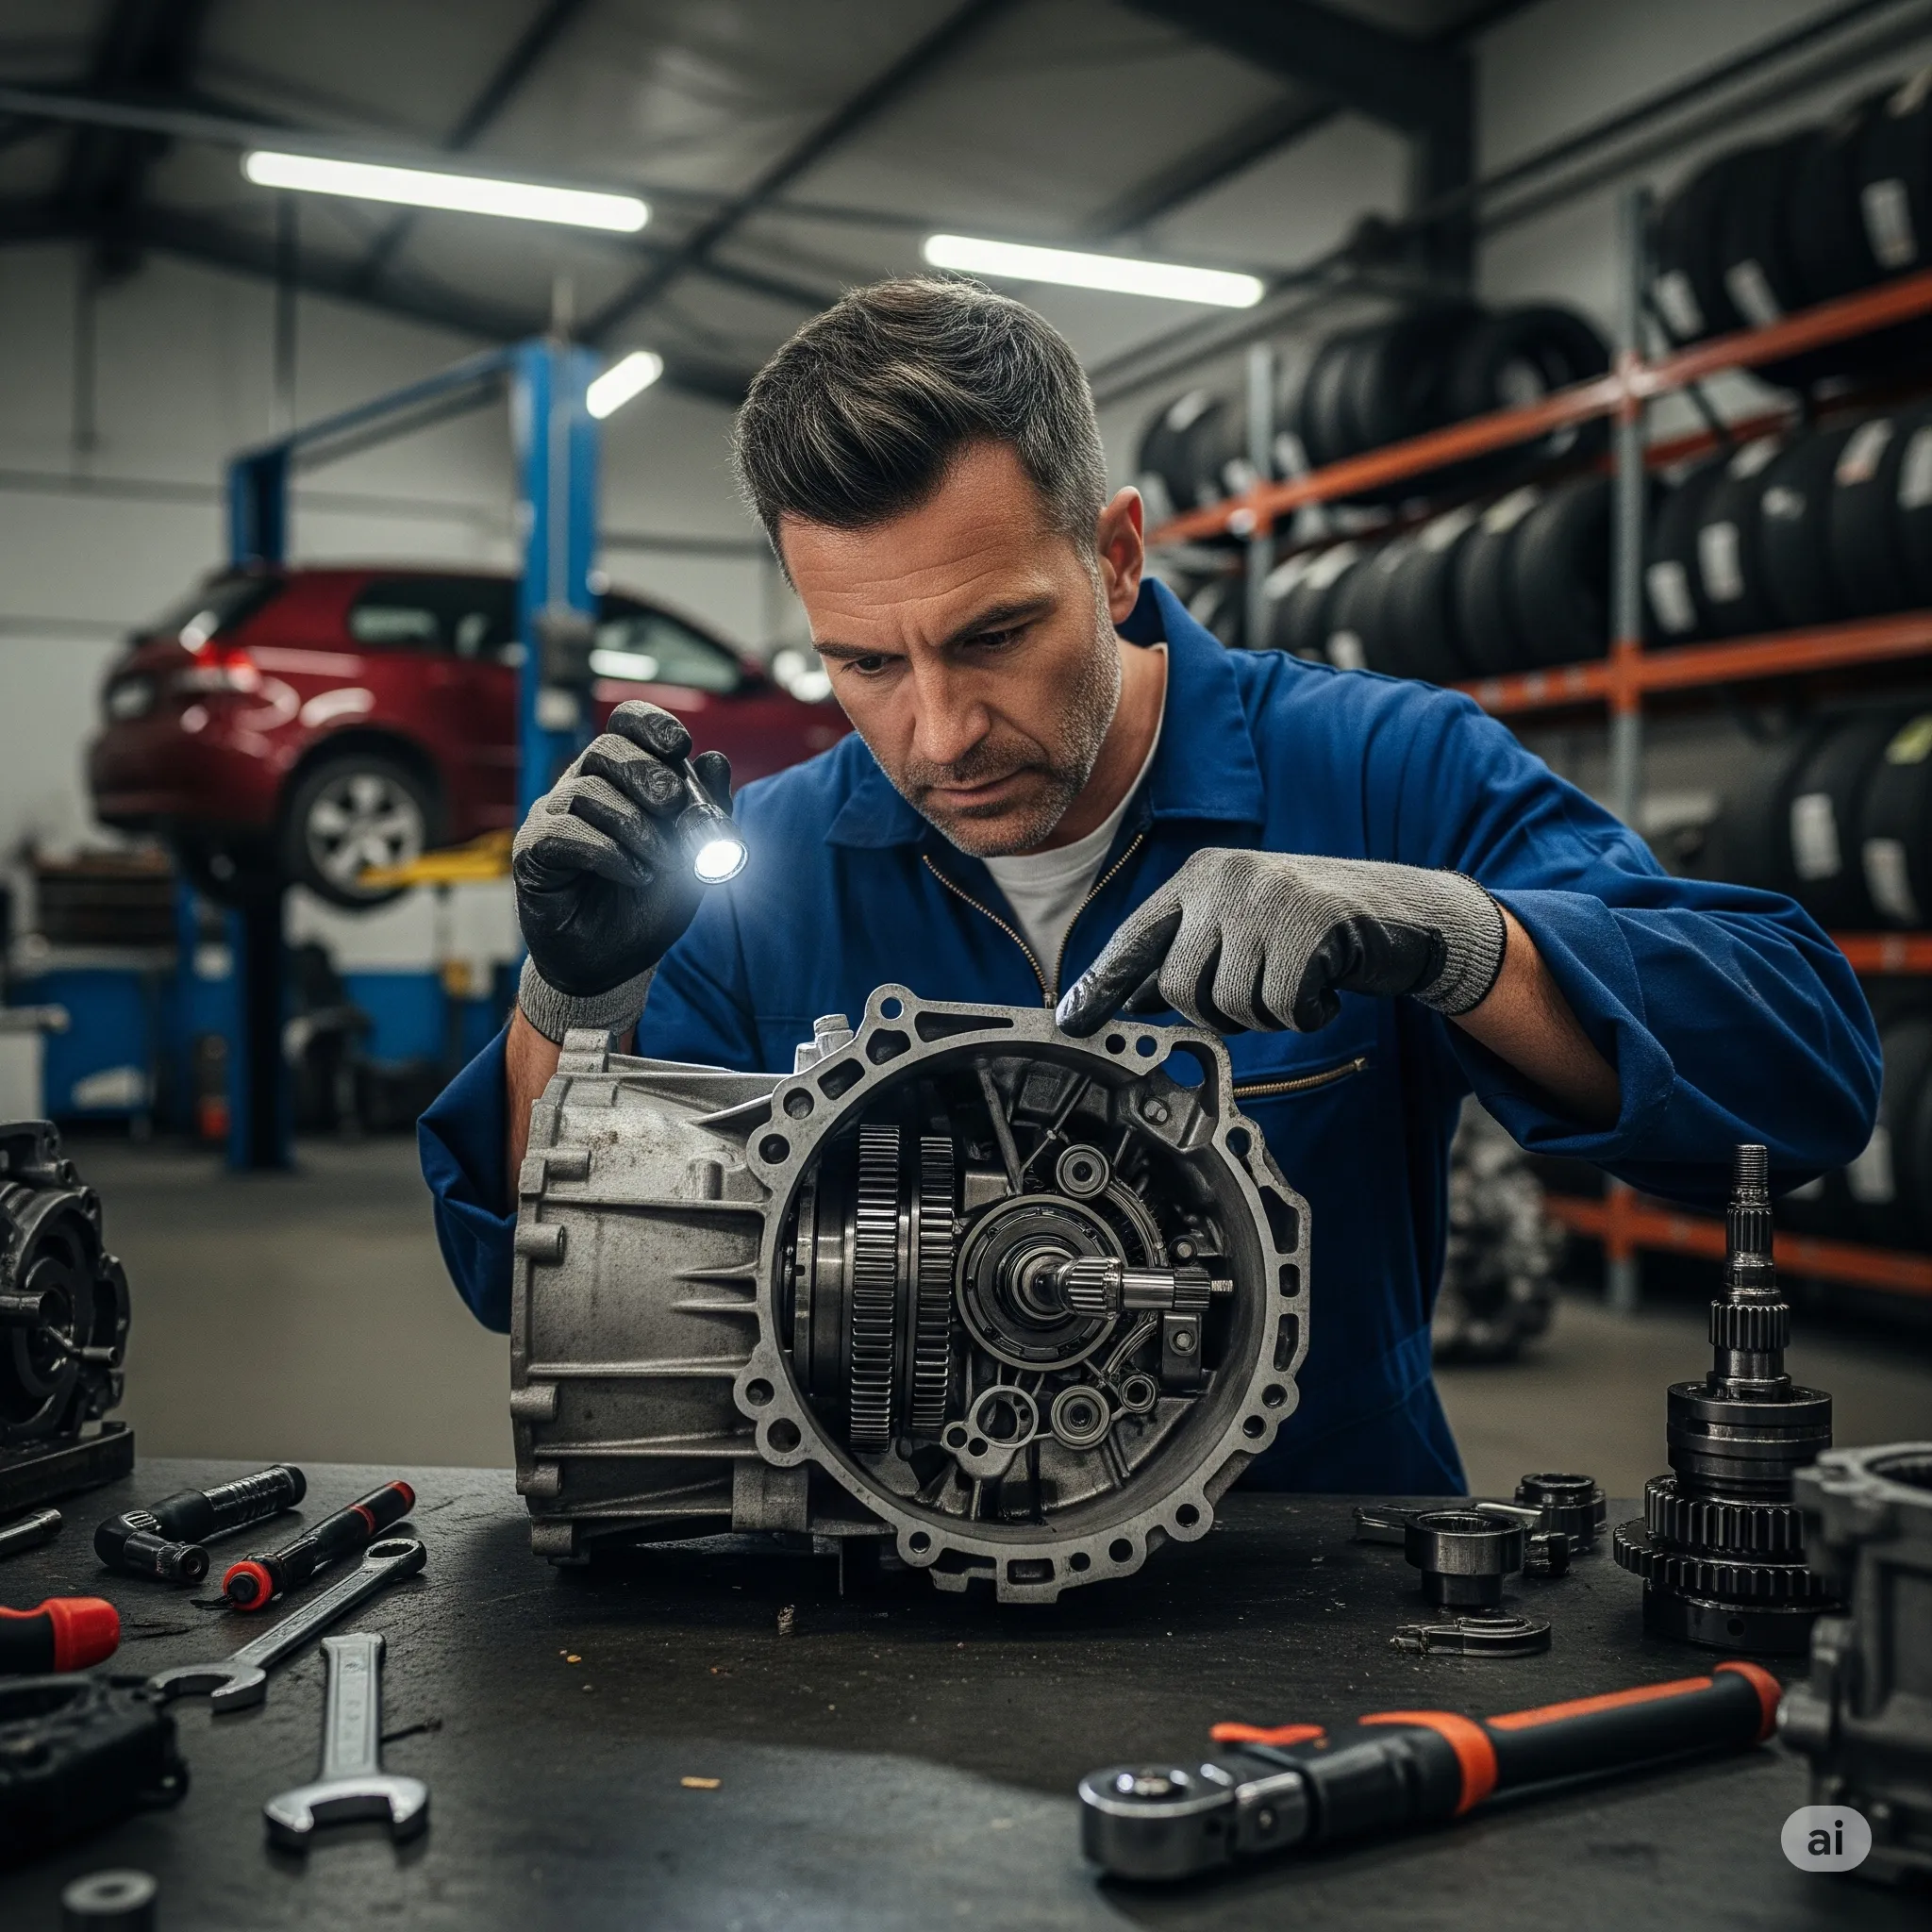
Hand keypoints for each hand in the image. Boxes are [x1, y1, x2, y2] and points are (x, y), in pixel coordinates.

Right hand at [512, 701, 731, 1036]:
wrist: (614, 963)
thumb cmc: (649, 907)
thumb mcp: (696, 859)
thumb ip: (710, 813)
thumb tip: (716, 760)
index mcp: (621, 780)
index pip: (625, 724)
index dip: (651, 724)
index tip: (680, 745)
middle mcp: (581, 788)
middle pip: (605, 748)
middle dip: (648, 774)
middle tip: (674, 808)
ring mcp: (552, 818)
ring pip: (588, 791)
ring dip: (636, 827)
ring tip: (662, 864)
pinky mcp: (532, 853)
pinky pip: (565, 833)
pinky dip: (608, 852)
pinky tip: (634, 875)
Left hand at [1056, 849, 1504, 1036]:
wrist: (1407, 912)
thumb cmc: (1314, 927)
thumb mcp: (1242, 927)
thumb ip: (1190, 954)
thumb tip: (1133, 1001)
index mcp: (1199, 878)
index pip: (1136, 939)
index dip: (1102, 986)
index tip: (1072, 1022)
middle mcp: (1225, 879)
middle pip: (1181, 989)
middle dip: (1218, 1014)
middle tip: (1259, 996)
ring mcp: (1268, 899)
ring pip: (1230, 1005)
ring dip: (1266, 1016)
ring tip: (1296, 983)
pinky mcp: (1312, 925)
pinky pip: (1283, 1008)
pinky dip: (1306, 1015)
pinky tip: (1326, 988)